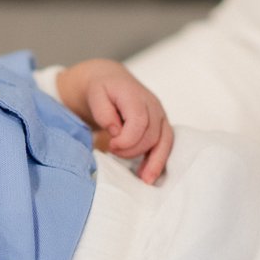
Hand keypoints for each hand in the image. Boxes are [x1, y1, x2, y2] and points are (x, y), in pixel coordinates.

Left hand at [56, 59, 173, 183]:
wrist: (110, 80)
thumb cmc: (101, 89)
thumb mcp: (94, 94)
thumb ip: (104, 112)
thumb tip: (116, 131)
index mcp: (135, 95)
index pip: (139, 122)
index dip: (127, 139)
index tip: (111, 145)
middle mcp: (153, 105)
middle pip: (152, 135)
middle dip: (133, 150)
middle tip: (113, 152)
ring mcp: (160, 115)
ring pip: (164, 142)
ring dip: (154, 162)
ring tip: (143, 179)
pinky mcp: (161, 125)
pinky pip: (165, 145)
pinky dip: (158, 161)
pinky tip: (148, 175)